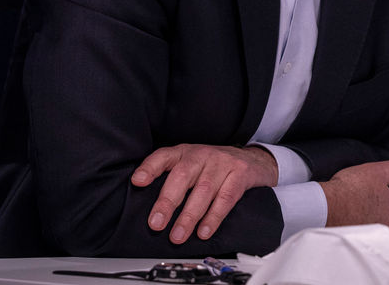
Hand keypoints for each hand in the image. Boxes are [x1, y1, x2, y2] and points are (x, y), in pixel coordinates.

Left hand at [131, 144, 277, 243]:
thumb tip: (149, 207)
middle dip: (168, 201)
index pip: (164, 156)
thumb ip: (170, 179)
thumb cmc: (213, 167)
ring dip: (189, 216)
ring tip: (178, 235)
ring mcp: (222, 163)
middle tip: (156, 224)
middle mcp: (202, 154)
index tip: (138, 181)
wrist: (251, 159)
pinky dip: (213, 217)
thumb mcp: (190, 165)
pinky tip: (204, 231)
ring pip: (204, 190)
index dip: (150, 168)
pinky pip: (226, 198)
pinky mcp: (240, 174)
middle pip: (182, 175)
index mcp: (185, 152)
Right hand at [320, 159, 388, 244]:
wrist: (322, 206)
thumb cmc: (351, 192)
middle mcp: (384, 228)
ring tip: (384, 209)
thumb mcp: (379, 173)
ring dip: (386, 221)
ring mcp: (369, 232)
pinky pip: (367, 226)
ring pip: (384, 228)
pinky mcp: (354, 230)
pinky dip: (369, 219)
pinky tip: (363, 208)